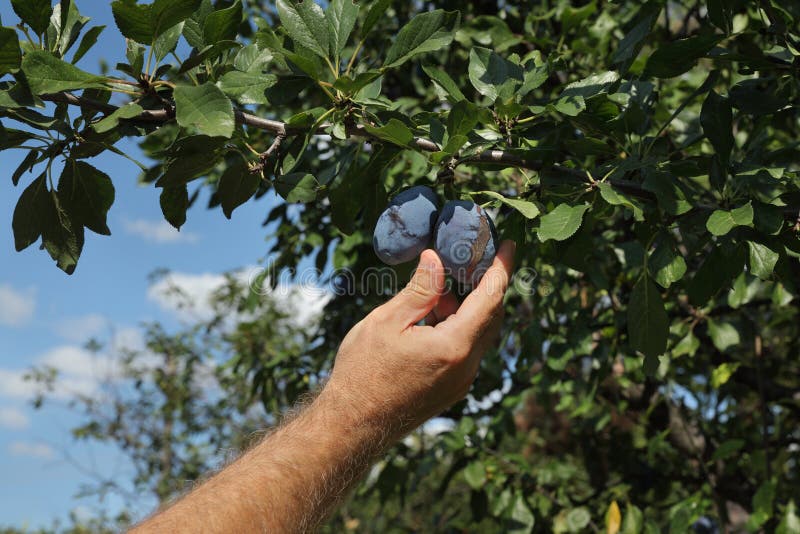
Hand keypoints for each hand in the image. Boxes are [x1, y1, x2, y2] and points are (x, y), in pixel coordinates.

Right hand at [325, 241, 515, 438]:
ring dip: (464, 308)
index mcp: (455, 346)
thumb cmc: (363, 373)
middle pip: (490, 316)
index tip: (510, 244)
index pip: (491, 298)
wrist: (352, 426)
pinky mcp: (451, 391)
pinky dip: (457, 328)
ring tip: (435, 291)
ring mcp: (461, 383)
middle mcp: (467, 367)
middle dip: (483, 285)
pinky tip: (430, 318)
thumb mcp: (387, 322)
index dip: (502, 268)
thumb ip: (419, 290)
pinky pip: (466, 351)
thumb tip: (436, 259)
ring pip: (477, 334)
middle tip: (469, 259)